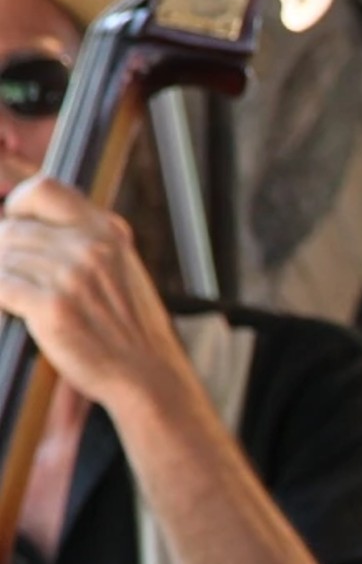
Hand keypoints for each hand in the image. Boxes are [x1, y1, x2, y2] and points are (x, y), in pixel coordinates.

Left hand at [0, 176, 184, 410]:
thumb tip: (25, 224)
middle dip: (6, 254)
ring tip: (21, 299)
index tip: (16, 225)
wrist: (145, 374)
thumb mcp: (119, 269)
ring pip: (3, 258)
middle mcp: (90, 248)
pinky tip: (13, 309)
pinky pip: (0, 286)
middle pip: (13, 230)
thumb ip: (84, 242)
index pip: (45, 189)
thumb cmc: (127, 328)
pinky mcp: (50, 306)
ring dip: (4, 278)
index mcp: (108, 232)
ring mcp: (70, 276)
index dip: (19, 205)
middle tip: (19, 278)